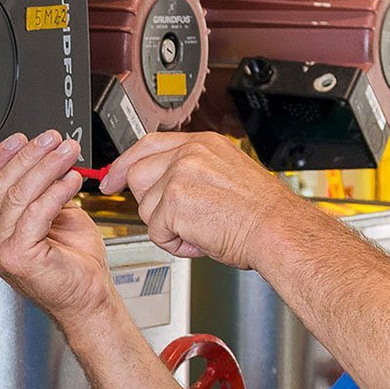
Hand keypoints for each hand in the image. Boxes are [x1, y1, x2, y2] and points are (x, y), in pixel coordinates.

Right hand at [0, 129, 115, 319]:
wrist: (90, 300)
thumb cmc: (76, 265)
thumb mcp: (56, 217)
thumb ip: (43, 194)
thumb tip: (46, 162)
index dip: (3, 157)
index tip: (23, 138)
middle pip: (2, 186)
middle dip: (30, 156)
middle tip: (55, 140)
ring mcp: (2, 251)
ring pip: (18, 195)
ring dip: (46, 168)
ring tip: (68, 153)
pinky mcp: (19, 257)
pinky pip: (36, 213)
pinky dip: (55, 192)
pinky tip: (71, 180)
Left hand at [100, 133, 307, 268]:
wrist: (277, 229)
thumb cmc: (262, 213)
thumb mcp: (227, 175)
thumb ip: (195, 172)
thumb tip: (166, 186)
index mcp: (203, 144)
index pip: (150, 145)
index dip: (126, 163)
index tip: (111, 178)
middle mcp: (189, 154)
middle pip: (138, 175)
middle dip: (151, 204)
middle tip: (179, 221)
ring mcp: (179, 175)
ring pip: (146, 206)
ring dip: (168, 227)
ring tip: (200, 230)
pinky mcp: (174, 201)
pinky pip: (156, 231)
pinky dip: (175, 244)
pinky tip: (201, 240)